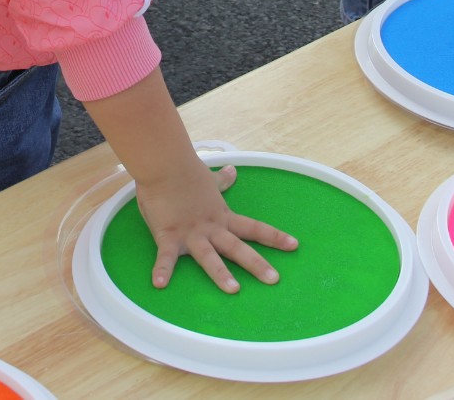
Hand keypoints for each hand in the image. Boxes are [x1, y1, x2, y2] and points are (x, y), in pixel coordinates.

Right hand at [137, 160, 297, 291]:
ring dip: (221, 273)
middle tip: (274, 280)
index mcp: (221, 215)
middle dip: (257, 264)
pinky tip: (159, 284)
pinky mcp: (168, 235)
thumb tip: (233, 171)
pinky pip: (166, 257)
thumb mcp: (208, 179)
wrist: (165, 164)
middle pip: (237, 248)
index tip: (294, 246)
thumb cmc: (186, 171)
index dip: (274, 237)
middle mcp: (211, 227)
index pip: (253, 227)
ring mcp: (191, 233)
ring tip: (234, 290)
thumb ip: (221, 181)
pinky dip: (162, 270)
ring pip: (209, 257)